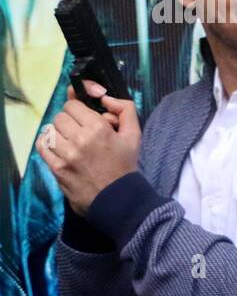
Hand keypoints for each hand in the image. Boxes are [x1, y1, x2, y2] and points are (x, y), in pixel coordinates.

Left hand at [37, 82, 140, 214]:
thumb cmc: (125, 165)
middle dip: (70, 121)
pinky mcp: (56, 168)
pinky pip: (42, 145)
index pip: (73, 104)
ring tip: (70, 142)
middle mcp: (79, 138)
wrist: (117, 198)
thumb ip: (125, 109)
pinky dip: (48, 144)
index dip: (79, 108)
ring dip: (59, 133)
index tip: (84, 116)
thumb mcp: (134, 135)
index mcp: (98, 128)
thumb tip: (105, 97)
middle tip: (80, 131)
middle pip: (60, 116)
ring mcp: (66, 154)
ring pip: (50, 129)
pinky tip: (58, 148)